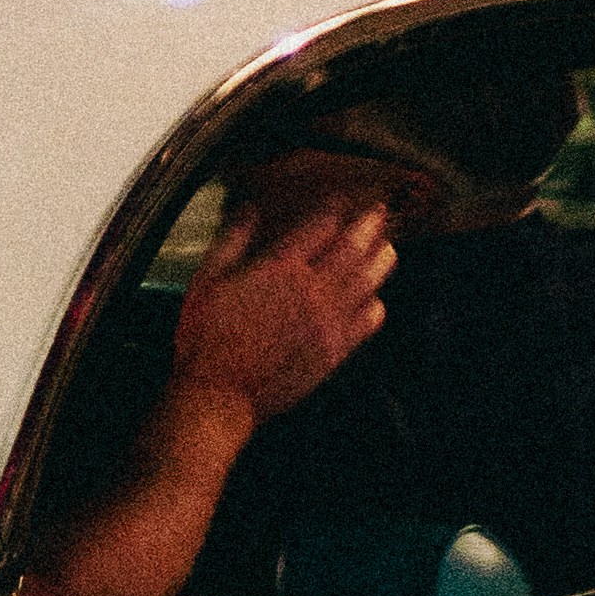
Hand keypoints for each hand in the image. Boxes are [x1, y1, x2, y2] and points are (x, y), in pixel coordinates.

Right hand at [168, 193, 393, 430]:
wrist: (220, 393)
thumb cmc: (207, 338)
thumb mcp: (207, 280)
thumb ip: (231, 241)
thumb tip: (249, 210)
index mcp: (280, 267)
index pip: (321, 227)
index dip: (334, 210)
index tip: (340, 202)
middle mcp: (311, 289)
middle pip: (353, 248)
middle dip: (369, 226)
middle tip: (379, 212)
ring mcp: (328, 321)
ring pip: (368, 282)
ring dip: (381, 261)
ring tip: (388, 248)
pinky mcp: (334, 351)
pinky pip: (368, 322)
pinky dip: (376, 306)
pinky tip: (376, 300)